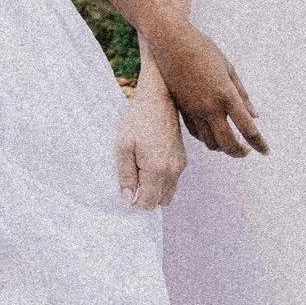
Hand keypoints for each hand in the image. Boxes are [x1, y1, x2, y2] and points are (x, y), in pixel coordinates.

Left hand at [115, 79, 187, 209]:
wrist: (159, 100)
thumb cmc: (138, 121)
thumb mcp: (123, 146)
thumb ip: (126, 175)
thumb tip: (128, 200)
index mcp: (158, 170)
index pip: (147, 204)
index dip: (134, 201)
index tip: (126, 187)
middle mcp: (173, 171)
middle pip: (159, 202)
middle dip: (145, 196)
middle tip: (132, 176)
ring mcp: (180, 166)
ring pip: (167, 193)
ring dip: (153, 189)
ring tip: (140, 168)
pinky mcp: (182, 160)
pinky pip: (172, 181)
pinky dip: (161, 180)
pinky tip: (149, 162)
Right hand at [152, 22, 265, 156]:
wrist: (171, 43)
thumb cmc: (203, 50)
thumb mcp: (228, 68)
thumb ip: (243, 94)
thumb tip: (255, 116)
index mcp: (226, 95)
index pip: (247, 129)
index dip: (259, 144)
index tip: (266, 152)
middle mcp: (210, 107)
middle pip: (228, 144)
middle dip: (239, 152)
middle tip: (247, 150)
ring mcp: (194, 110)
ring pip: (210, 142)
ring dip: (222, 147)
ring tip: (231, 141)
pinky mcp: (182, 109)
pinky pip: (196, 133)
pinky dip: (206, 138)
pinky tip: (213, 133)